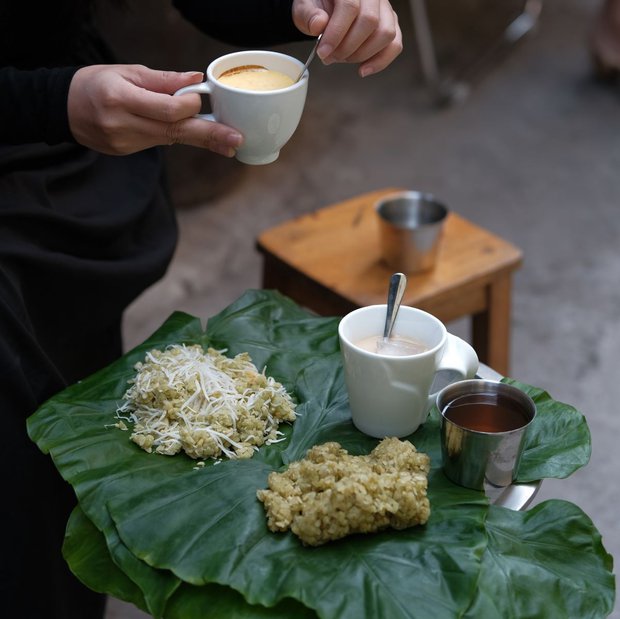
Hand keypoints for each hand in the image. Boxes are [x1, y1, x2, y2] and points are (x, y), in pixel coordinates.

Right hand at [67, 64, 243, 155]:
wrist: (63, 108)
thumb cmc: (96, 83)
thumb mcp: (127, 72)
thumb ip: (164, 80)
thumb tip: (196, 80)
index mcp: (121, 98)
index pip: (168, 109)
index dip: (191, 106)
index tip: (202, 99)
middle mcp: (123, 124)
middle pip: (175, 131)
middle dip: (210, 136)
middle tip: (236, 141)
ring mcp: (124, 143)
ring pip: (169, 139)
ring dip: (196, 135)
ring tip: (225, 139)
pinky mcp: (126, 152)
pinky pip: (158, 143)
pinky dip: (171, 134)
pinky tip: (175, 127)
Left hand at [292, 0, 401, 76]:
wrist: (326, 9)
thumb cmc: (317, 7)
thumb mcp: (305, 7)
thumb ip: (308, 14)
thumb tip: (319, 24)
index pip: (350, 6)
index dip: (336, 33)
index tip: (323, 52)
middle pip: (370, 21)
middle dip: (348, 47)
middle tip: (330, 57)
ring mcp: (385, 8)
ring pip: (386, 33)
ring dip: (362, 55)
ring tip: (342, 58)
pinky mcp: (391, 24)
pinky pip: (395, 45)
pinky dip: (380, 61)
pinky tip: (363, 70)